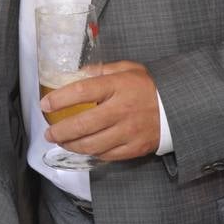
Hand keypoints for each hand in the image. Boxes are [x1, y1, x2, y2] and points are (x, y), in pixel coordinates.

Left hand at [42, 60, 160, 160]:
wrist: (179, 107)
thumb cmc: (148, 86)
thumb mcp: (128, 68)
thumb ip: (101, 70)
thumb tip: (77, 73)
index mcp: (118, 86)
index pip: (81, 92)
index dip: (59, 99)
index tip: (45, 105)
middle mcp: (121, 110)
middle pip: (83, 124)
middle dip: (60, 131)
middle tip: (48, 133)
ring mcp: (129, 131)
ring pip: (92, 144)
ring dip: (72, 145)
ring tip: (61, 142)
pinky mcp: (135, 147)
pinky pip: (107, 155)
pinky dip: (91, 153)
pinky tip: (83, 148)